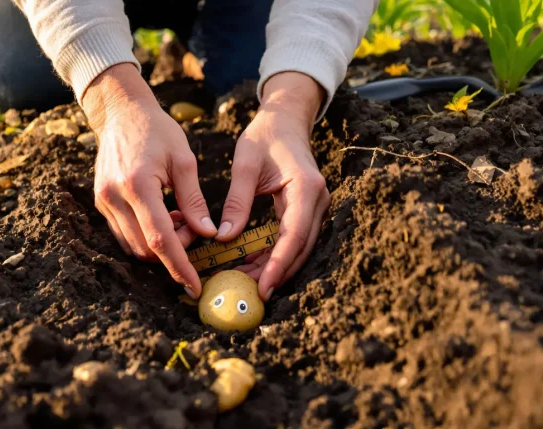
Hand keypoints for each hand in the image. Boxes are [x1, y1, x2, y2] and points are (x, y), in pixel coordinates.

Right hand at [83, 64, 216, 297]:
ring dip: (159, 245)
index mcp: (137, 185)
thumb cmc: (157, 131)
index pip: (159, 239)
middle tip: (194, 229)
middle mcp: (114, 198)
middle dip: (173, 251)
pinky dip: (146, 235)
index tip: (195, 286)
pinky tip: (164, 215)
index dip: (179, 266)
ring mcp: (103, 202)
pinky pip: (123, 234)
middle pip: (145, 249)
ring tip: (180, 219)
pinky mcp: (101, 203)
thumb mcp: (184, 161)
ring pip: (132, 246)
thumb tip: (208, 234)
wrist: (121, 112)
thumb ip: (194, 201)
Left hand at [218, 72, 330, 300]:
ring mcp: (316, 206)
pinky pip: (293, 238)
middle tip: (249, 292)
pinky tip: (253, 263)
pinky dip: (276, 253)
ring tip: (246, 281)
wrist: (285, 120)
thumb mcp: (244, 164)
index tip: (263, 287)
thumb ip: (237, 201)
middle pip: (300, 248)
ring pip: (298, 247)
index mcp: (306, 188)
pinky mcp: (307, 209)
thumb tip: (225, 237)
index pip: (294, 235)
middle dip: (276, 272)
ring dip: (275, 266)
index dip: (278, 264)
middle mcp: (318, 200)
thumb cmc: (264, 136)